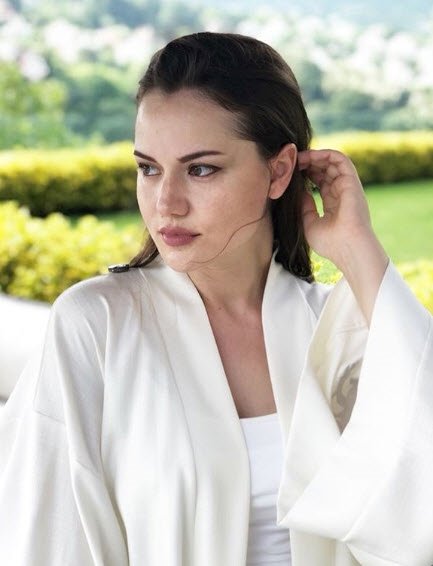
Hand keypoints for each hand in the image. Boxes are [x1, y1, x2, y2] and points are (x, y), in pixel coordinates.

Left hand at [298, 148, 372, 268]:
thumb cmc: (330, 243)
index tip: (291, 173)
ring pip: (332, 163)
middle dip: (308, 164)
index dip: (306, 175)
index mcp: (334, 205)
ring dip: (315, 157)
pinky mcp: (351, 182)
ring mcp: (348, 187)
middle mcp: (342, 194)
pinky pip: (341, 160)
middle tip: (291, 162)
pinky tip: (310, 156)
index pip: (320, 183)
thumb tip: (298, 191)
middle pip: (325, 171)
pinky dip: (326, 154)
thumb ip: (304, 206)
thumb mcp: (309, 223)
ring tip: (298, 157)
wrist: (348, 248)